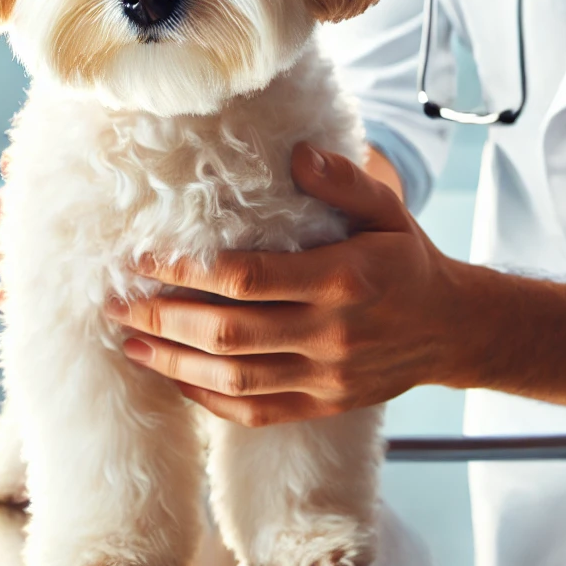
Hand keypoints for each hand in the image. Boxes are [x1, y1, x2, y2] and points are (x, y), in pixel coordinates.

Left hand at [105, 143, 455, 426]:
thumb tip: (296, 154)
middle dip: (161, 321)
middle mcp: (330, 334)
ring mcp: (325, 377)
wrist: (452, 329)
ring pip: (233, 380)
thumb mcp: (387, 209)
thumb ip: (342, 179)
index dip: (187, 271)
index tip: (142, 259)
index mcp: (341, 280)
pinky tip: (174, 377)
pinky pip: (254, 412)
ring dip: (171, 364)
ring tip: (127, 343)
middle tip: (114, 304)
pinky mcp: (322, 406)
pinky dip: (206, 400)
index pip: (247, 279)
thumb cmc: (407, 260)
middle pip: (228, 334)